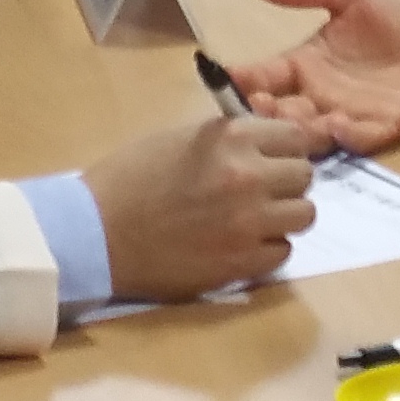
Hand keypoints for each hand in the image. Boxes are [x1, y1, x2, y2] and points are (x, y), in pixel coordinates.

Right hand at [79, 113, 318, 299]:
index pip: (295, 136)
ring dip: (282, 216)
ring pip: (303, 215)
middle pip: (304, 176)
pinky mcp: (241, 264)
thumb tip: (264, 143)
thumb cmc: (129, 177)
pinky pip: (282, 252)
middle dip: (285, 182)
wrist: (95, 233)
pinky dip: (266, 249)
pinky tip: (240, 244)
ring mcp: (249, 223)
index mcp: (232, 138)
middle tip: (260, 191)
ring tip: (254, 219)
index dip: (283, 148)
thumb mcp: (181, 138)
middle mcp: (250, 177)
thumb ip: (228, 139)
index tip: (271, 158)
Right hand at [226, 0, 399, 150]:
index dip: (242, 80)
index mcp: (305, 65)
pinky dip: (346, 135)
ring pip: (312, 131)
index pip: (263, 76)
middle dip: (264, 114)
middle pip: (279, 113)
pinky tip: (338, 124)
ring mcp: (350, 116)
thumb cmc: (397, 20)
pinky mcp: (384, 128)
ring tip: (289, 120)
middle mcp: (319, 97)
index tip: (225, 78)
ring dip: (298, 129)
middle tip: (255, 106)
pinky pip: (359, 139)